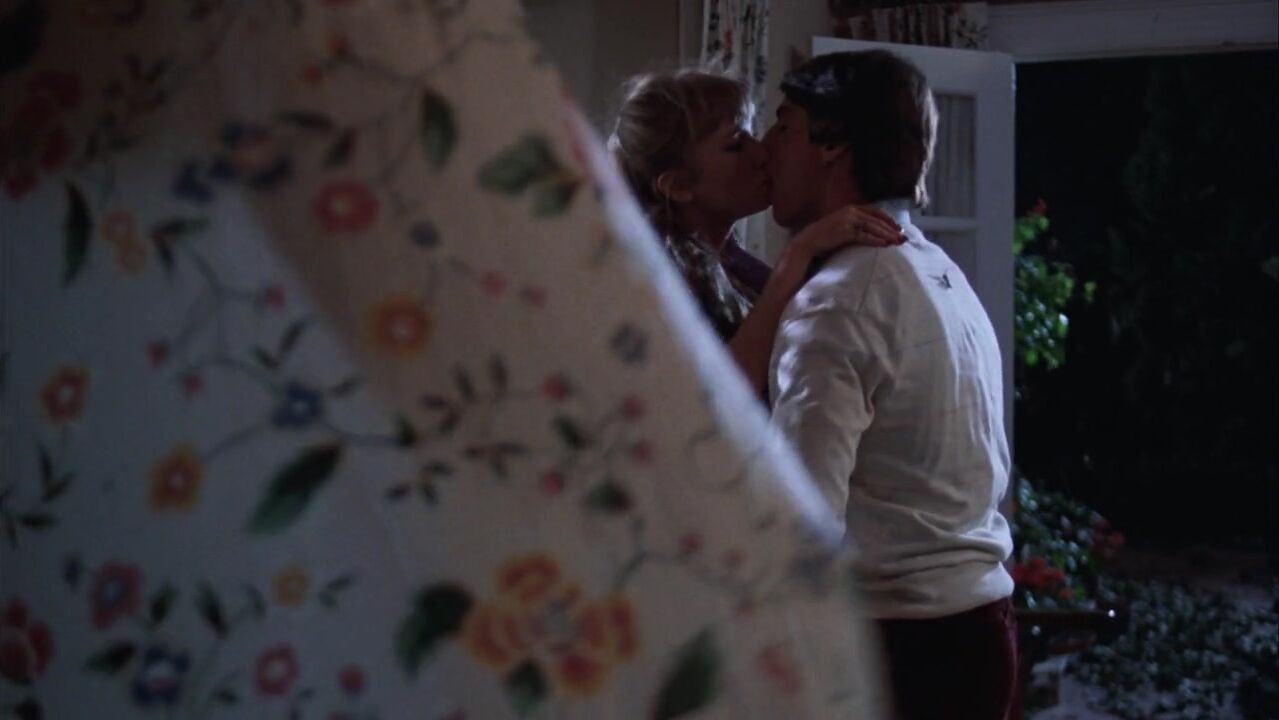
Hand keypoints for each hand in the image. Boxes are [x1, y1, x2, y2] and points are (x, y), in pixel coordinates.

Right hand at [790, 204, 904, 259]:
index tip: (899, 228)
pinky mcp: (844, 232)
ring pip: (872, 227)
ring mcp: (847, 221)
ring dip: (887, 235)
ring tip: (898, 242)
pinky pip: (864, 236)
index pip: (874, 211)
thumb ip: (855, 226)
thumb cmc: (823, 239)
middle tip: (904, 238)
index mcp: (850, 209)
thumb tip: (871, 233)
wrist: (806, 244)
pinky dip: (875, 240)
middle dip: (892, 229)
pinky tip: (884, 245)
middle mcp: (850, 212)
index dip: (888, 220)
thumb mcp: (841, 228)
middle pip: (876, 219)